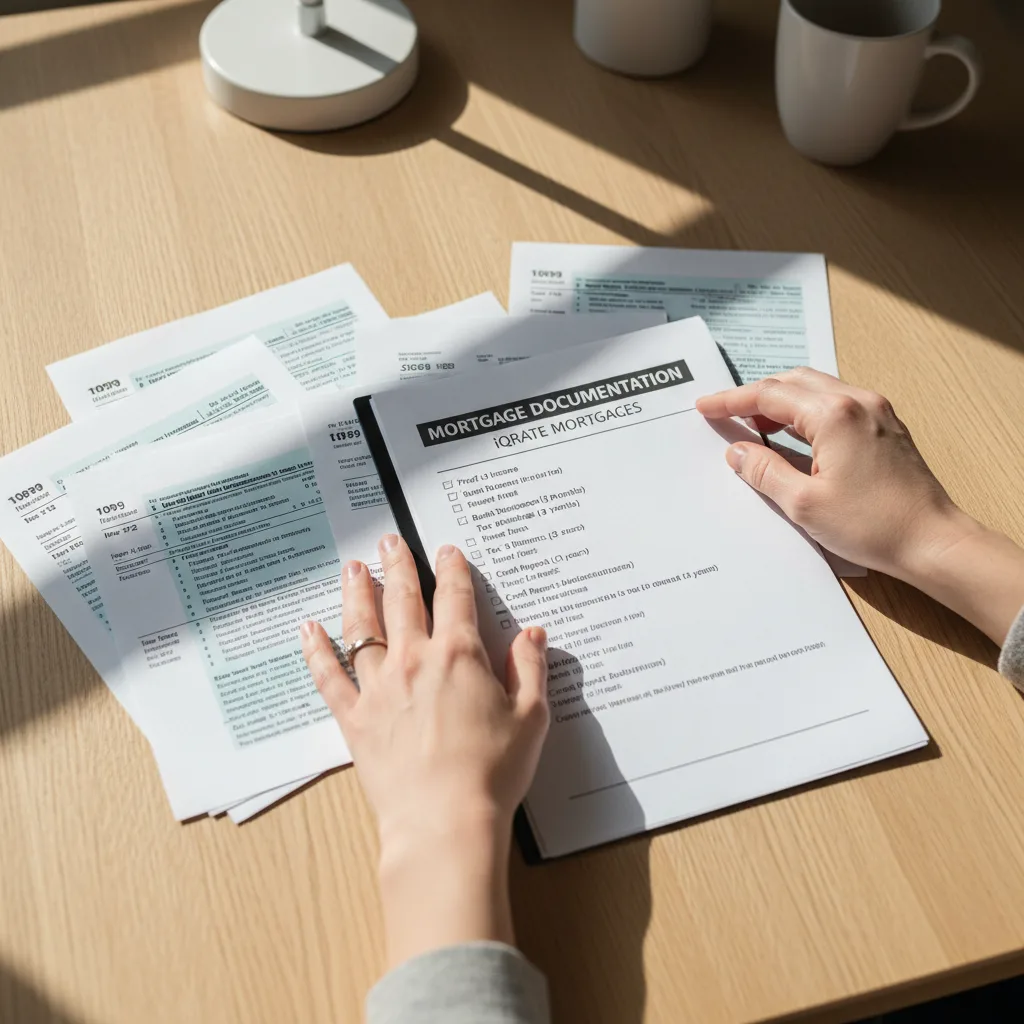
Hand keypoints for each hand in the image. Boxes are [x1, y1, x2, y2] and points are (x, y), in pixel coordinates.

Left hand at [299, 533, 549, 967]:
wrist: (445, 822)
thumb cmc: (493, 773)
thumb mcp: (530, 717)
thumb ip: (530, 669)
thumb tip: (532, 634)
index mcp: (459, 656)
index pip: (456, 598)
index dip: (452, 570)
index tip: (447, 552)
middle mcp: (414, 660)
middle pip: (403, 600)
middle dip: (398, 566)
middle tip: (388, 541)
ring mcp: (379, 688)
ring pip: (362, 628)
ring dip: (358, 594)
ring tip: (353, 569)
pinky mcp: (355, 718)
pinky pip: (329, 677)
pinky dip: (316, 651)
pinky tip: (307, 630)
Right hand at [697, 368, 1023, 645]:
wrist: (933, 541)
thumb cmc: (874, 526)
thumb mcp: (804, 503)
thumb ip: (765, 471)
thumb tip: (738, 452)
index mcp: (834, 415)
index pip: (769, 396)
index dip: (732, 401)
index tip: (705, 406)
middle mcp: (857, 402)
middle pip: (793, 382)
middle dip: (755, 395)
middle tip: (725, 413)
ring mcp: (876, 411)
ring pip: (816, 389)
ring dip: (782, 402)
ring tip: (755, 425)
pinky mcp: (886, 427)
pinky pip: (836, 404)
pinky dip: (807, 412)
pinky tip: (793, 435)